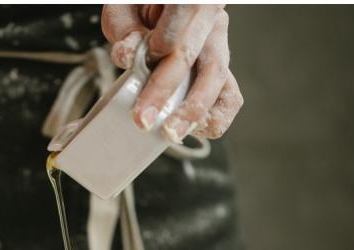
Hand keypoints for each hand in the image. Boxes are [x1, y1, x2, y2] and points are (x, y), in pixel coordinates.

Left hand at [101, 4, 243, 140]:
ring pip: (220, 82)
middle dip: (168, 95)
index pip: (178, 33)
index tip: (136, 74)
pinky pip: (229, 97)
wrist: (165, 4)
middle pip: (198, 62)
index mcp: (192, 0)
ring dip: (195, 113)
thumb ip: (124, 26)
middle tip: (144, 120)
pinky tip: (189, 128)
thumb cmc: (143, 4)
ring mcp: (219, 46)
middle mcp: (212, 22)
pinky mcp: (220, 69)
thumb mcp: (126, 5)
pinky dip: (212, 117)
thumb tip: (128, 55)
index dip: (158, 56)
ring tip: (172, 133)